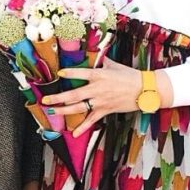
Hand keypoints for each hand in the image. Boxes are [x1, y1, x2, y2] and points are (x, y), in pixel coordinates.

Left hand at [42, 59, 172, 136]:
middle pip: (73, 94)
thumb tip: (94, 57)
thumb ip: (102, 62)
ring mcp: (100, 101)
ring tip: (52, 111)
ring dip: (63, 110)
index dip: (69, 73)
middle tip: (45, 100)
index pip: (80, 73)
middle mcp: (97, 88)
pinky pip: (92, 120)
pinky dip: (83, 127)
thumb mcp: (114, 65)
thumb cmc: (130, 76)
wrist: (144, 90)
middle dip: (57, 97)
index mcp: (99, 75)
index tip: (59, 74)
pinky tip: (74, 133)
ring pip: (78, 107)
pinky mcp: (105, 110)